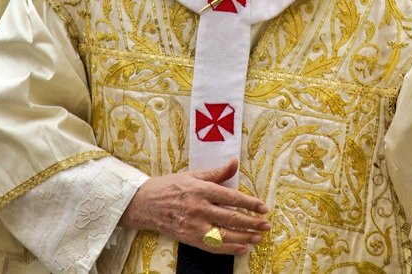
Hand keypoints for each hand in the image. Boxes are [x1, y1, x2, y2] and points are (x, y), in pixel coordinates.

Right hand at [120, 158, 270, 254]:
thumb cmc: (171, 186)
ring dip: (244, 237)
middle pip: (231, 218)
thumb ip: (217, 172)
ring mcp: (194, 225)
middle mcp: (199, 208)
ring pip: (224, 234)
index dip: (249, 203)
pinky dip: (228, 249)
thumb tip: (235, 163)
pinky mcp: (189, 238)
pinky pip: (212, 246)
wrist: (145, 203)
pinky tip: (242, 248)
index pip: (231, 198)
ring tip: (258, 238)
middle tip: (267, 225)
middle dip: (251, 222)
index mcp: (202, 190)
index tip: (263, 207)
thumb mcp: (194, 175)